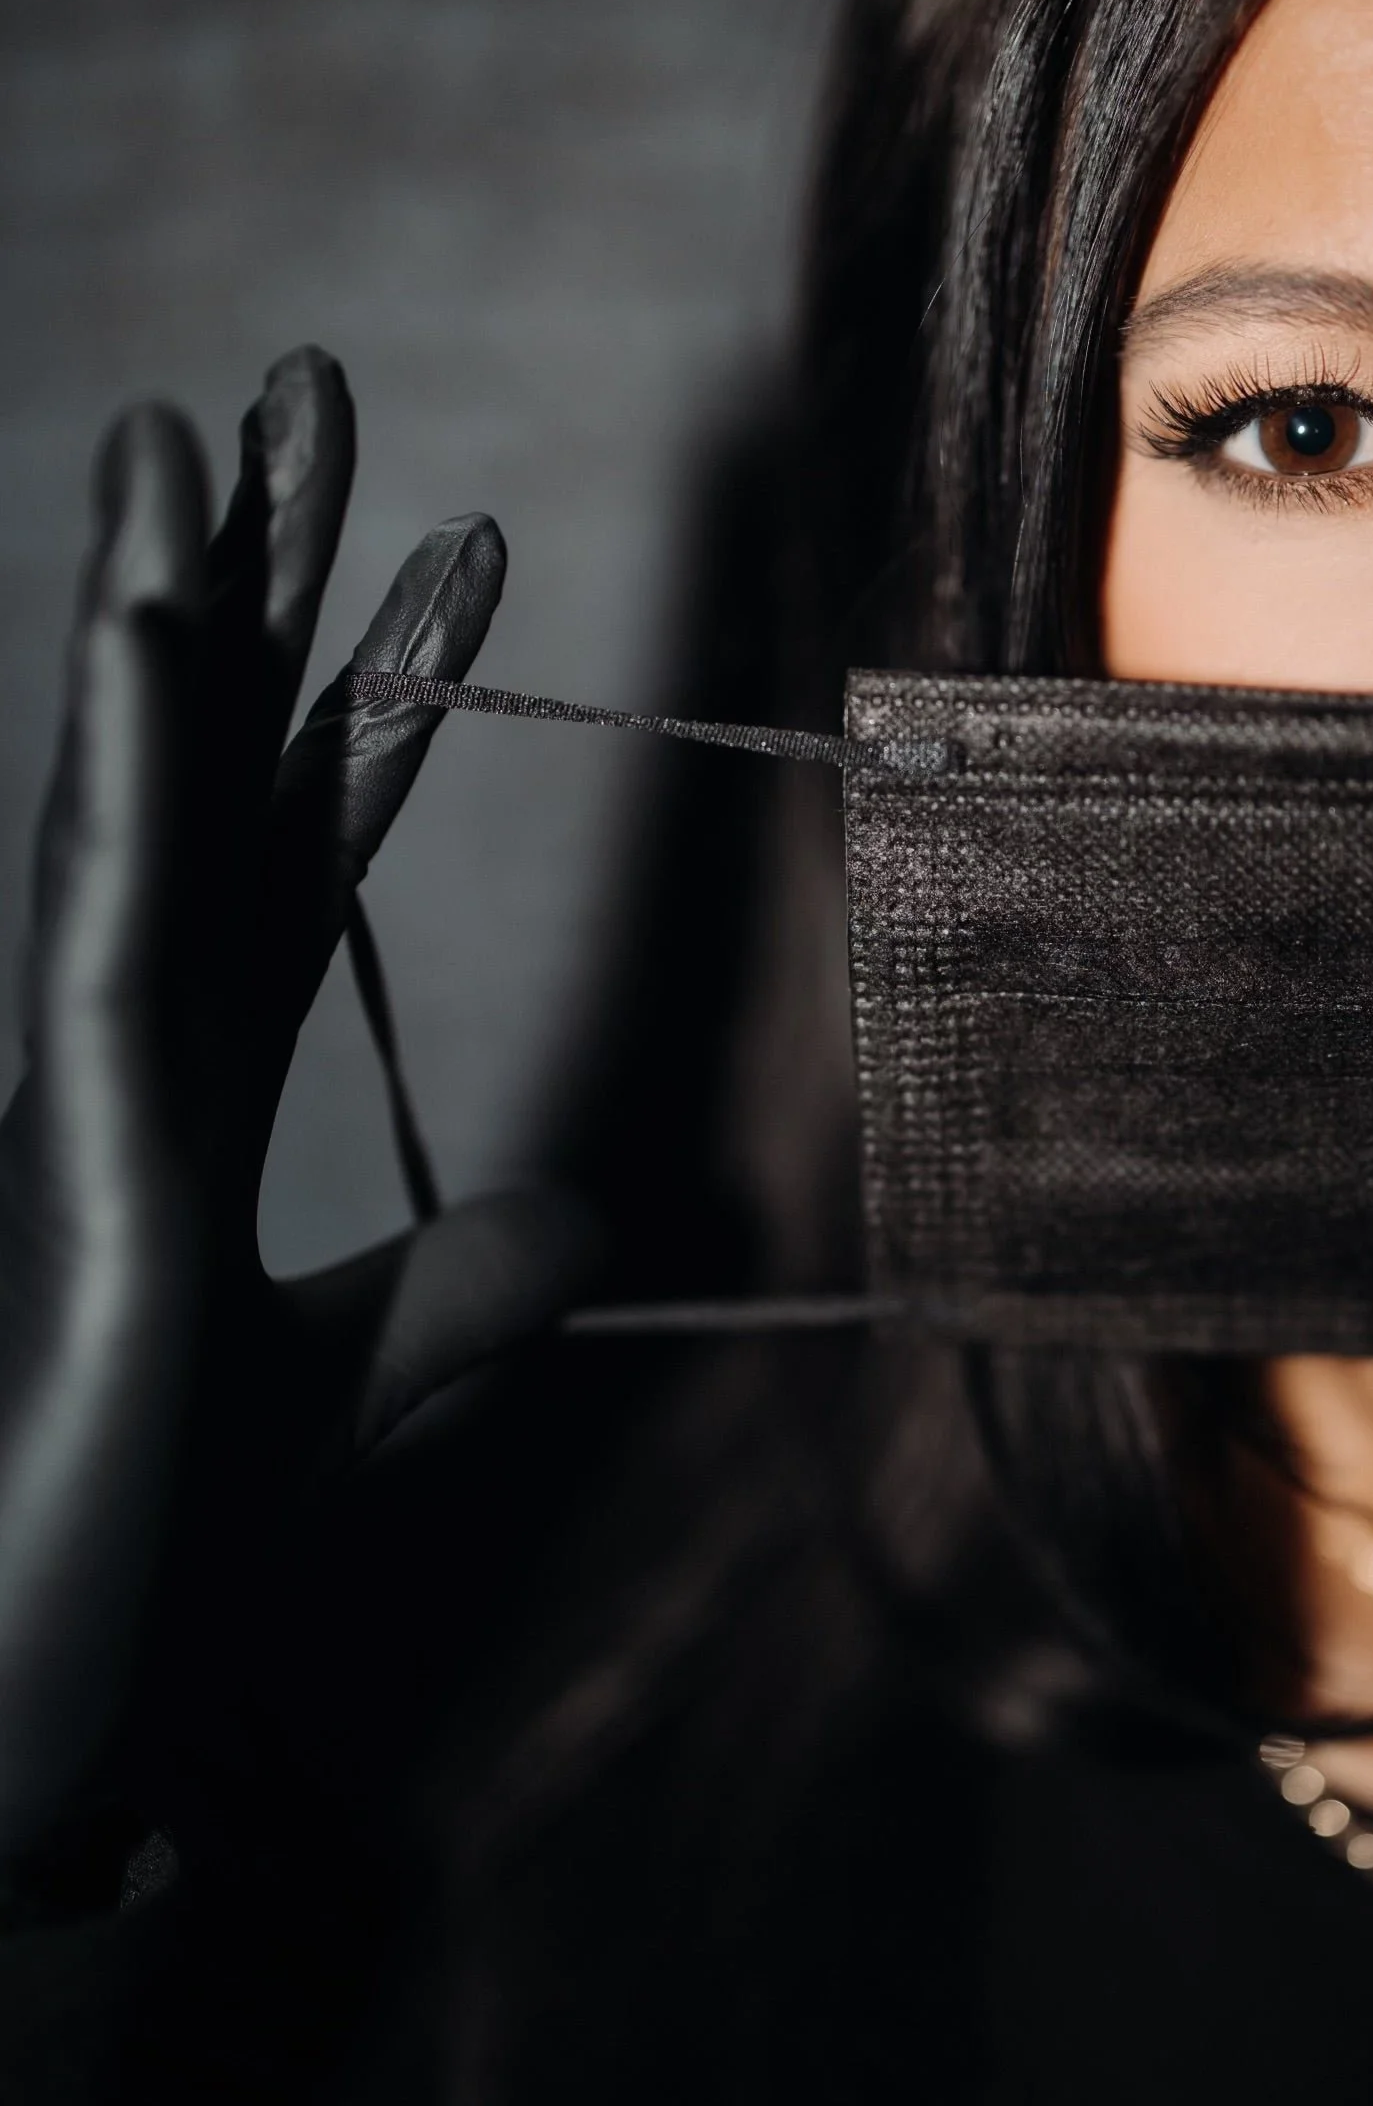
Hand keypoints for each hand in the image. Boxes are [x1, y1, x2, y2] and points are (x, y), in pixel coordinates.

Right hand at [0, 350, 604, 1869]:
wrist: (33, 1717)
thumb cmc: (149, 1555)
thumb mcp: (351, 1393)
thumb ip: (453, 1295)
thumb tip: (584, 1211)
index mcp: (182, 1088)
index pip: (293, 840)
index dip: (372, 687)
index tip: (470, 540)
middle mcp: (121, 1059)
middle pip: (201, 769)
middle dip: (251, 578)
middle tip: (294, 387)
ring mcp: (78, 1100)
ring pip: (122, 809)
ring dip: (156, 610)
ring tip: (188, 427)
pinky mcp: (72, 1171)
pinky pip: (98, 935)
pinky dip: (120, 774)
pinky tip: (148, 625)